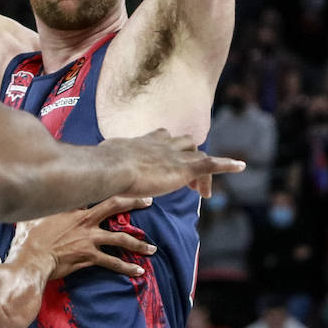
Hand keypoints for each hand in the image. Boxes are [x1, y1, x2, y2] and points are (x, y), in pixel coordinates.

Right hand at [13, 196, 155, 280]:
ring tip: (152, 248)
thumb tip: (27, 201)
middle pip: (114, 205)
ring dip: (139, 244)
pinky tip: (138, 271)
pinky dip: (127, 268)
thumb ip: (37, 208)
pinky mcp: (90, 256)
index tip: (113, 182)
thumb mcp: (29, 215)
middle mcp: (84, 220)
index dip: (101, 186)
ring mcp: (89, 239)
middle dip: (133, 202)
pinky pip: (113, 262)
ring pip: (121, 238)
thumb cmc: (26, 238)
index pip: (90, 193)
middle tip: (149, 200)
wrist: (30, 258)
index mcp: (70, 207)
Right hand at [105, 129, 243, 198]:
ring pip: (196, 153)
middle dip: (187, 155)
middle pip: (182, 142)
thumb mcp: (101, 160)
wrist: (111, 168)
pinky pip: (211, 164)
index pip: (160, 137)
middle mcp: (160, 143)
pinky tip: (241, 166)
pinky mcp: (184, 168)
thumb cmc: (102, 167)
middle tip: (184, 178)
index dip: (166, 147)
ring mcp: (173, 155)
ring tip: (201, 190)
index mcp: (141, 142)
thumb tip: (85, 165)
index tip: (165, 160)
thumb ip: (101, 162)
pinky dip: (227, 164)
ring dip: (202, 167)